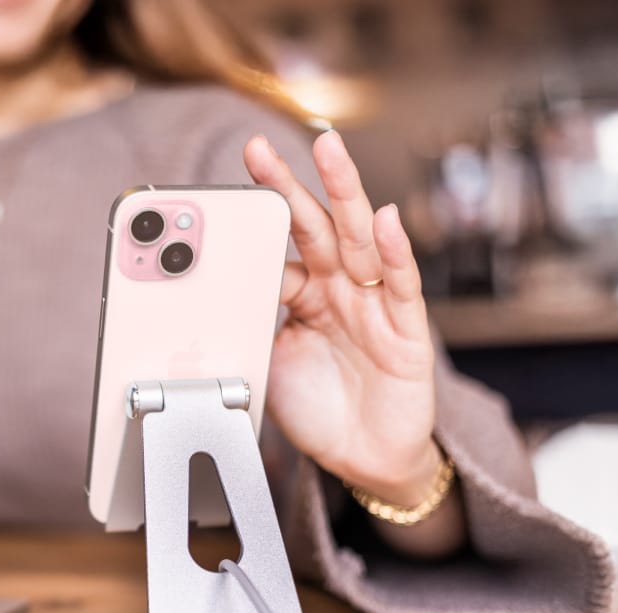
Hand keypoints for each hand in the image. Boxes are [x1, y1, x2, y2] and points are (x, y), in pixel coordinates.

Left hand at [243, 131, 439, 506]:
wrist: (364, 460)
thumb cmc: (320, 410)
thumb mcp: (269, 364)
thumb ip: (250, 326)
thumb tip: (211, 300)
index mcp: (306, 294)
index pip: (278, 246)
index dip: (255, 221)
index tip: (226, 189)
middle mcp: (341, 289)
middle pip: (315, 225)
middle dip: (289, 185)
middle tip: (259, 147)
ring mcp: (375, 304)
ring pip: (359, 239)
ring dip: (345, 192)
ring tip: (329, 149)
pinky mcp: (406, 331)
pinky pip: (400, 285)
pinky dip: (394, 251)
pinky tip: (384, 220)